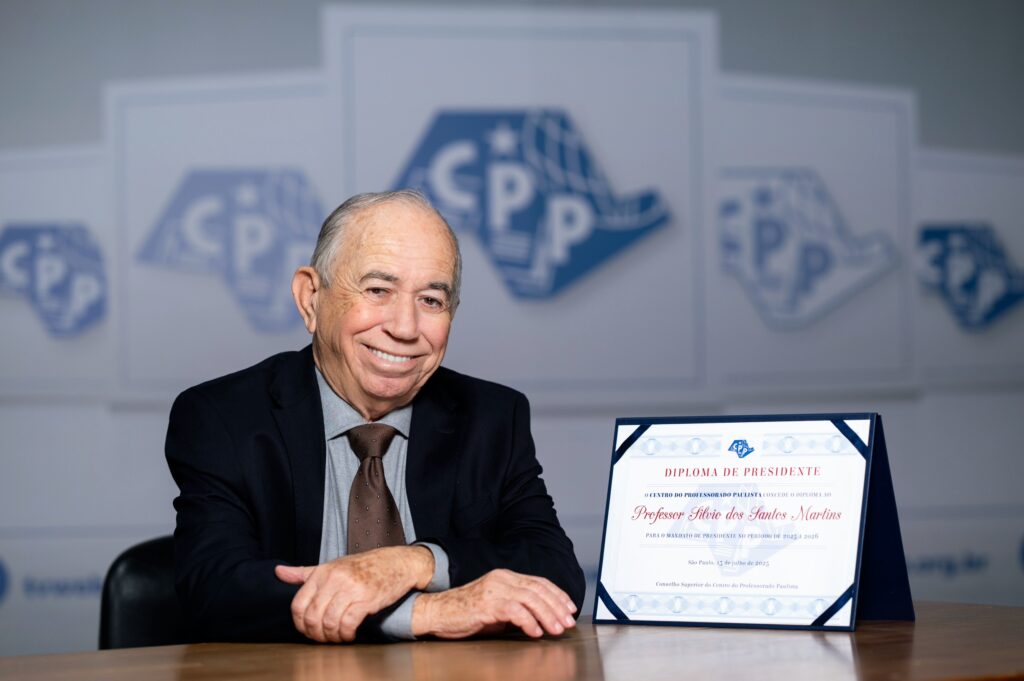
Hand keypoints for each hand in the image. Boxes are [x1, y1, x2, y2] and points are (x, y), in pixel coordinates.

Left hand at [274, 545, 433, 641]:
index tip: (308, 630)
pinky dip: (346, 635)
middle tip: (324, 638)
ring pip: (329, 622)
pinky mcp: (366, 599)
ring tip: (337, 638)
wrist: (396, 562)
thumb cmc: (364, 566)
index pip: (298, 604)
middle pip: (312, 617)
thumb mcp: (332, 566)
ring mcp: (351, 588)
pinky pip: (348, 623)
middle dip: (316, 634)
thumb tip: (278, 572)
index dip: (300, 624)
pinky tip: (349, 635)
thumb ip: (304, 573)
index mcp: (323, 572)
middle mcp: (335, 579)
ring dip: (331, 637)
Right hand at [412, 568, 576, 638]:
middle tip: (568, 622)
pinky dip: (528, 621)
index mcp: (506, 576)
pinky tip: (535, 632)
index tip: (570, 608)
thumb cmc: (466, 613)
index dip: (557, 594)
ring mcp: (494, 589)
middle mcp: (502, 578)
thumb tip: (541, 619)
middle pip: (538, 589)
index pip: (539, 582)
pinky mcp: (487, 603)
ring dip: (547, 615)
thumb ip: (516, 607)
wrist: (438, 612)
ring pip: (530, 599)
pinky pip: (515, 610)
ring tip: (556, 629)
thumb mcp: (496, 607)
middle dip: (557, 606)